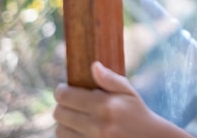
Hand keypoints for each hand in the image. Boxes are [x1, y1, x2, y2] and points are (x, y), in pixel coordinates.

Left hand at [53, 62, 191, 137]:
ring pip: (60, 130)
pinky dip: (69, 134)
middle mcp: (97, 125)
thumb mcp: (129, 93)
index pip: (66, 97)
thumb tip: (94, 66)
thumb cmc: (137, 113)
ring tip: (75, 117)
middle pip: (59, 113)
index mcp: (106, 106)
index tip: (64, 89)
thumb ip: (110, 79)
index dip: (61, 91)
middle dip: (62, 105)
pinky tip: (79, 129)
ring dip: (64, 122)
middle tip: (70, 102)